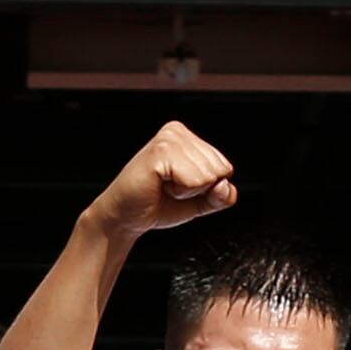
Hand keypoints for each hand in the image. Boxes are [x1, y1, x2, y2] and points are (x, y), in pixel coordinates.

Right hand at [84, 121, 239, 242]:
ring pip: (208, 175)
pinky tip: (159, 186)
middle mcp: (177, 132)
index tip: (178, 188)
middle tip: (169, 189)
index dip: (206, 188)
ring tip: (163, 187)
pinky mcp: (160, 152)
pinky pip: (194, 180)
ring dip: (187, 191)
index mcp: (187, 137)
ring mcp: (168, 139)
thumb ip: (221, 196)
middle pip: (219, 169)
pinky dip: (180, 192)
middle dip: (198, 189)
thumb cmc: (158, 205)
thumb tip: (224, 185)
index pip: (225, 167)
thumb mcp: (199, 201)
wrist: (125, 218)